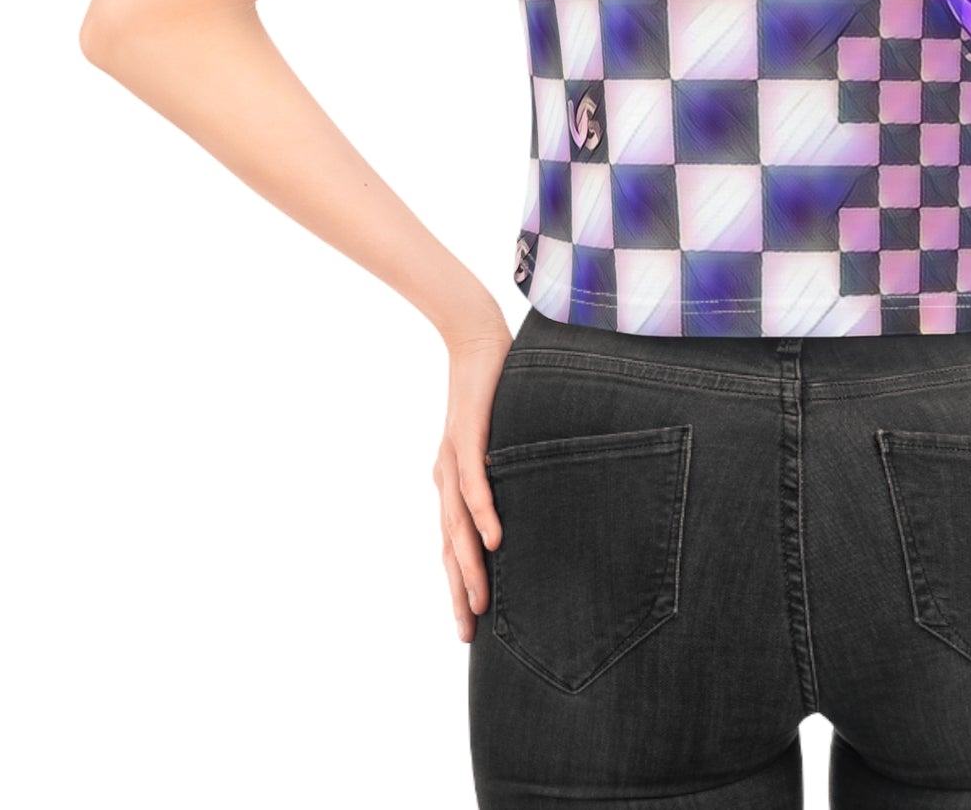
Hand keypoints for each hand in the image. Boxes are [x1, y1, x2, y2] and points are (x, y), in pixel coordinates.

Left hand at [433, 318, 513, 642]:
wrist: (475, 337)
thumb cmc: (491, 387)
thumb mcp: (497, 438)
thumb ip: (504, 470)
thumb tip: (525, 502)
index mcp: (451, 482)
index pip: (452, 543)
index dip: (457, 584)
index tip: (468, 625)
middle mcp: (445, 476)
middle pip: (449, 546)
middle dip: (458, 590)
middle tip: (468, 633)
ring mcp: (453, 458)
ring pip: (458, 524)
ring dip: (470, 565)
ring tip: (480, 601)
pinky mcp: (468, 435)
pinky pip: (474, 483)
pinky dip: (482, 513)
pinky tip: (494, 538)